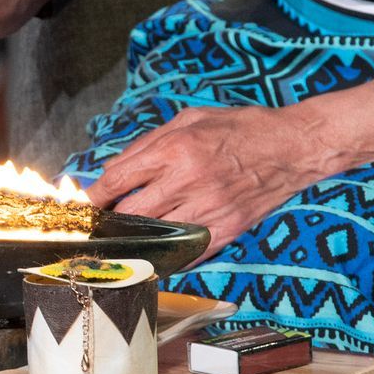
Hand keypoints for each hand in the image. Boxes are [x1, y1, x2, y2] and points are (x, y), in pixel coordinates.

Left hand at [86, 104, 347, 262]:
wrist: (293, 146)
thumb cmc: (240, 127)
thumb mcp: (190, 119)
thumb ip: (149, 144)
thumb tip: (115, 169)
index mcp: (176, 148)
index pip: (119, 179)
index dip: (93, 197)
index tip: (80, 207)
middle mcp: (189, 180)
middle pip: (131, 213)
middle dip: (111, 221)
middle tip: (101, 225)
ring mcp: (209, 209)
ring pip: (156, 236)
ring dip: (136, 239)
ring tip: (124, 238)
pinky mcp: (227, 229)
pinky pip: (187, 253)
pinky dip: (168, 255)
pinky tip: (155, 252)